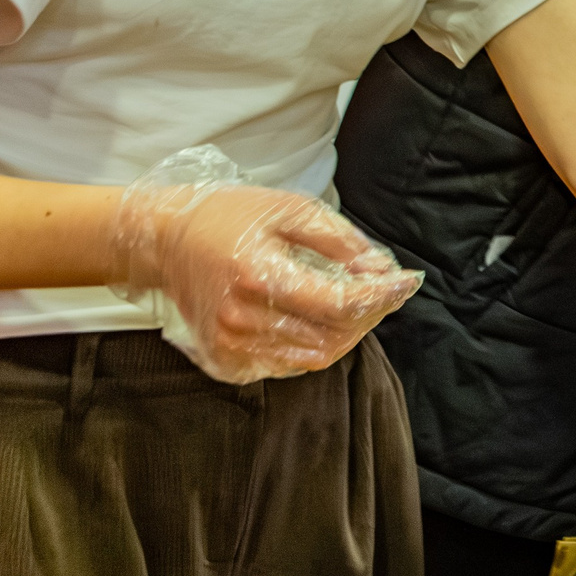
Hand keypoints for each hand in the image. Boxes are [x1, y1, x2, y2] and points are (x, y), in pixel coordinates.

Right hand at [109, 146, 421, 383]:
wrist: (166, 241)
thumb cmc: (231, 217)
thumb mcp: (291, 210)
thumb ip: (340, 241)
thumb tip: (382, 269)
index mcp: (257, 276)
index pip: (339, 304)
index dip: (382, 296)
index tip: (409, 280)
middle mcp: (241, 319)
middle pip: (333, 336)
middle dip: (370, 315)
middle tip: (384, 289)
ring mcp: (230, 346)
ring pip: (315, 356)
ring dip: (346, 332)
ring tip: (355, 302)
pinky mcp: (225, 361)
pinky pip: (288, 364)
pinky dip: (314, 345)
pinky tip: (318, 319)